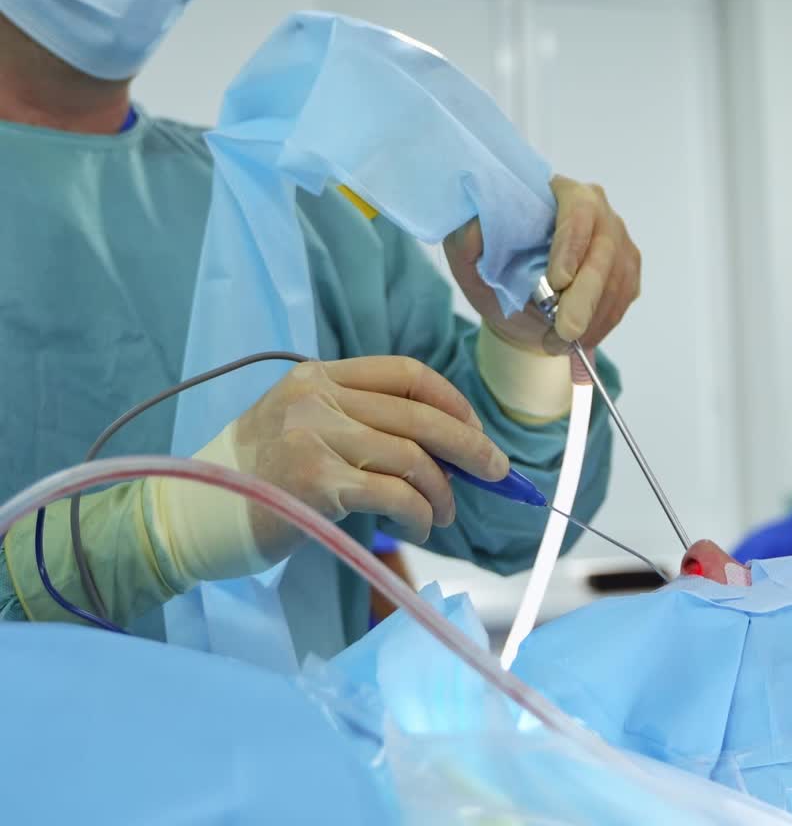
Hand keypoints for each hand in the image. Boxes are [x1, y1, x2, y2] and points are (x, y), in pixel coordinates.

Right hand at [222, 356, 509, 561]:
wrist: (185, 519)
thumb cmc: (250, 481)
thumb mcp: (299, 428)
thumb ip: (357, 424)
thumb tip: (441, 449)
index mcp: (318, 377)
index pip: (405, 373)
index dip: (451, 400)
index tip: (474, 429)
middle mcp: (318, 397)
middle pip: (419, 414)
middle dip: (469, 444)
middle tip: (498, 471)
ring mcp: (315, 436)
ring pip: (412, 455)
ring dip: (443, 490)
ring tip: (445, 514)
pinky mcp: (315, 480)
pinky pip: (393, 492)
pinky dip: (419, 511)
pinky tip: (422, 526)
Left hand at [445, 174, 640, 354]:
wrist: (520, 309)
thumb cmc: (497, 276)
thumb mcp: (470, 261)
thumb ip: (465, 241)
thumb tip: (476, 228)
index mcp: (555, 193)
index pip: (576, 209)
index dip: (571, 244)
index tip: (558, 281)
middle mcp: (595, 207)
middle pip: (604, 246)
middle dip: (586, 294)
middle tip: (567, 330)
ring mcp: (616, 236)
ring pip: (617, 275)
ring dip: (593, 316)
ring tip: (561, 342)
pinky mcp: (628, 266)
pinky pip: (624, 295)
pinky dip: (603, 322)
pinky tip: (581, 339)